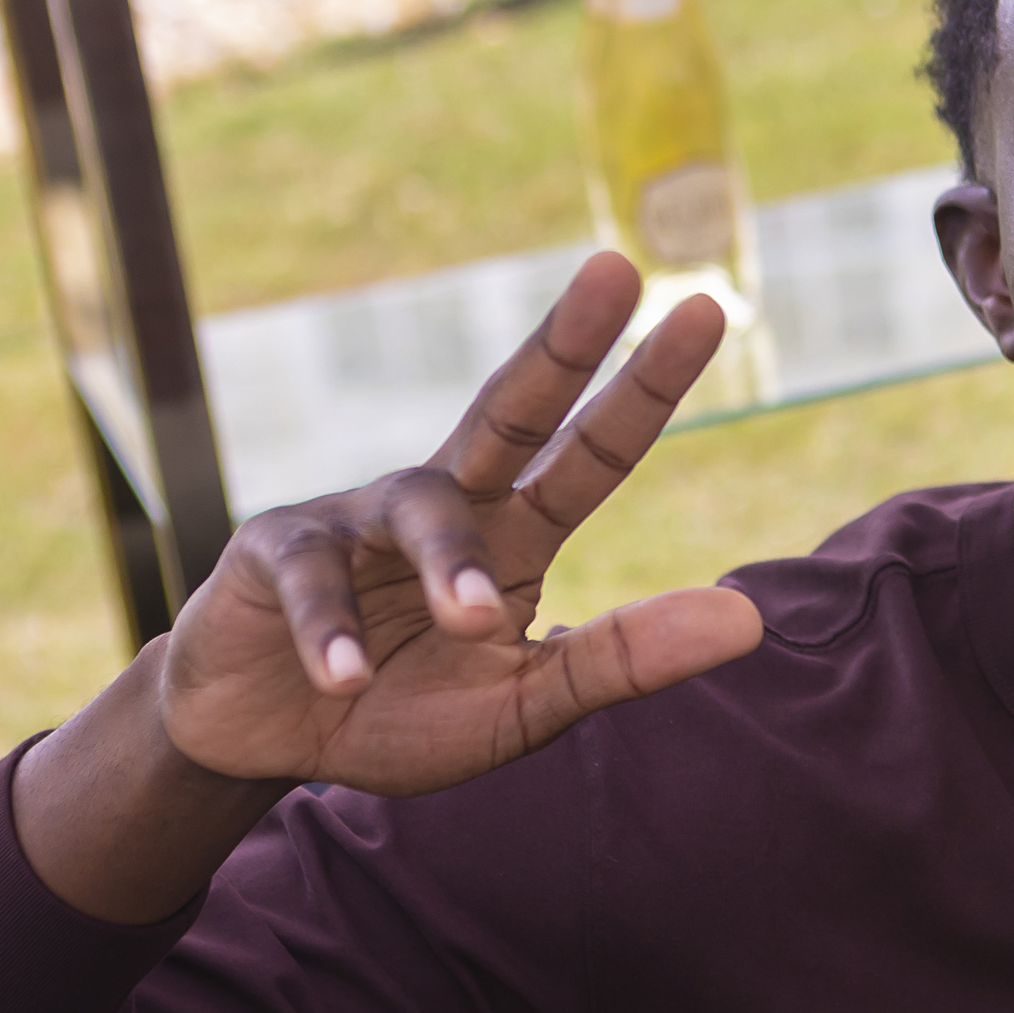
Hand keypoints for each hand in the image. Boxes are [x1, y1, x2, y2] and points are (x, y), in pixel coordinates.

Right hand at [159, 251, 765, 791]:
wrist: (263, 743)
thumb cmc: (401, 712)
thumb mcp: (523, 703)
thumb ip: (622, 660)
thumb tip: (750, 620)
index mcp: (512, 535)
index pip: (593, 454)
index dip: (647, 388)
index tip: (709, 310)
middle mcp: (443, 504)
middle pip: (512, 407)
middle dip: (565, 341)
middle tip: (617, 270)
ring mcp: (356, 520)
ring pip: (421, 509)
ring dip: (453, 565)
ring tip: (476, 623)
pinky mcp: (276, 553)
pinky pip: (315, 582)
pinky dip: (333, 635)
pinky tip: (343, 682)